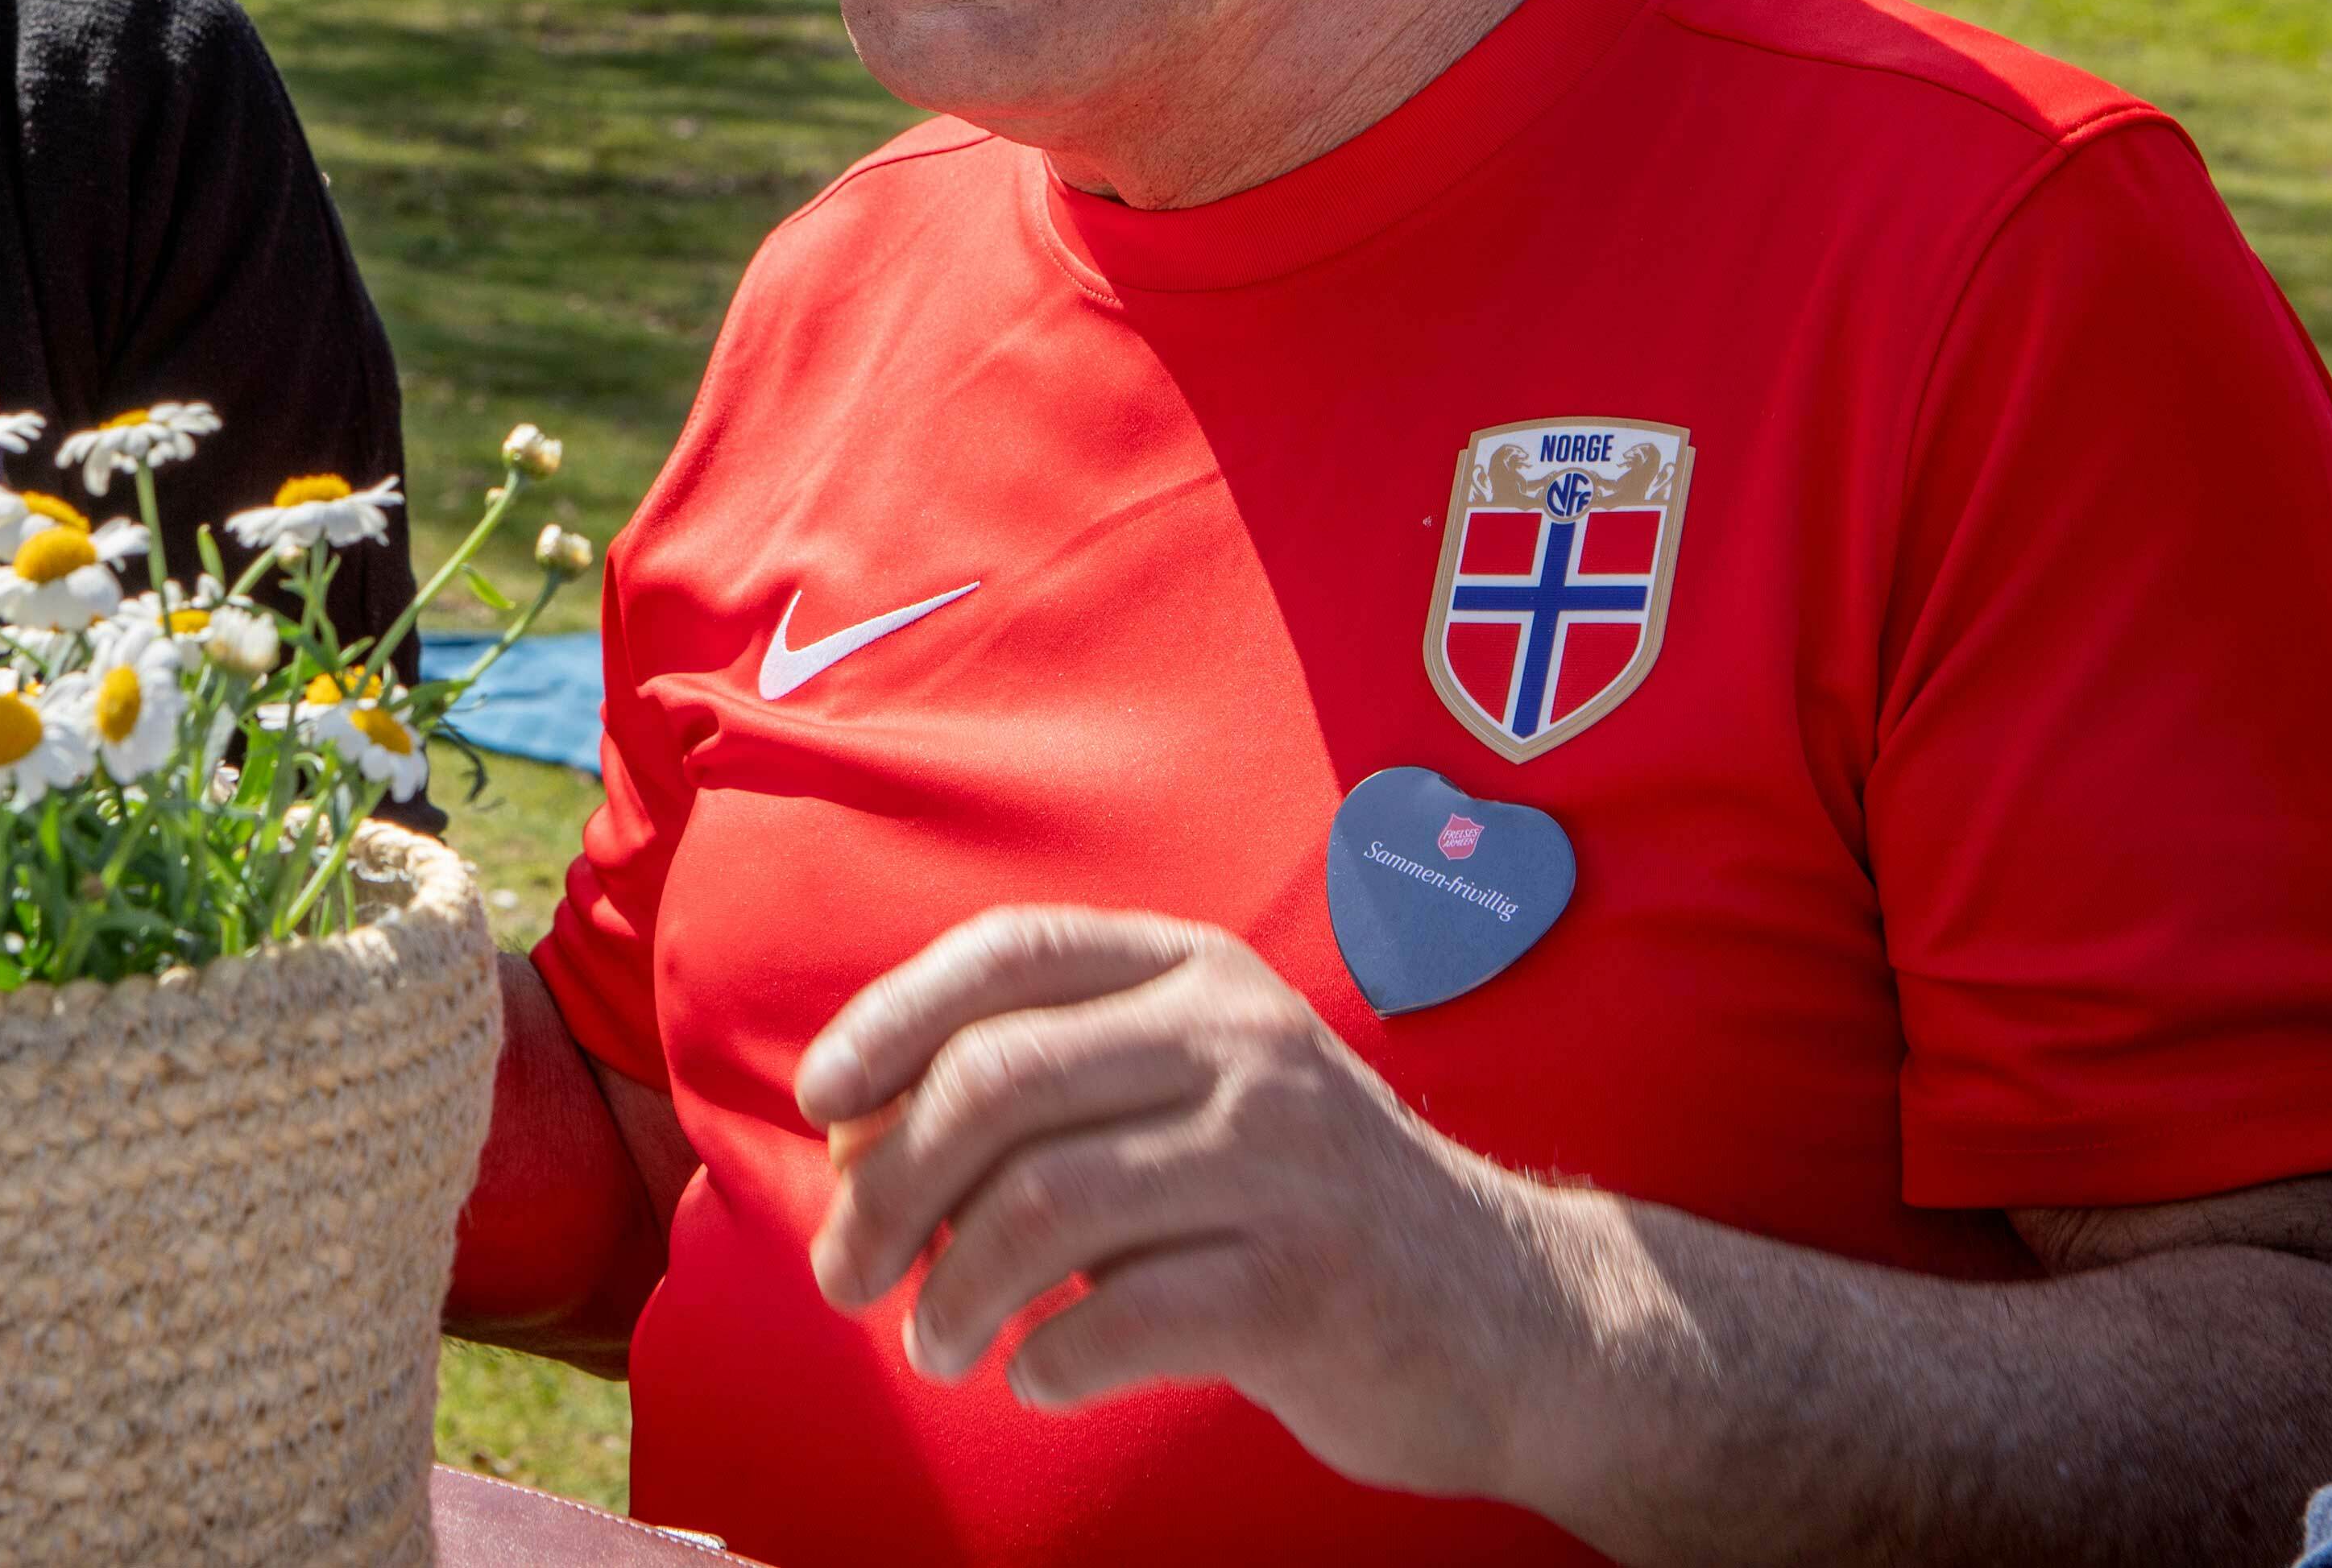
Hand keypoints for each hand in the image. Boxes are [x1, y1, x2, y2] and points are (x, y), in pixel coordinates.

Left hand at [797, 907, 1617, 1506]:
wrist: (1510, 1313)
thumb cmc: (1295, 1202)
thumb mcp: (1194, 1089)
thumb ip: (1054, 1080)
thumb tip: (858, 1131)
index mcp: (1199, 971)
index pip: (1012, 953)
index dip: (891, 1018)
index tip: (822, 1102)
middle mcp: (1241, 1040)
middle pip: (999, 1084)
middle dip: (890, 1184)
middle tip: (847, 1271)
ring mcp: (1282, 1159)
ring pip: (1040, 1206)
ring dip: (951, 1291)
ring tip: (935, 1341)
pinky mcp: (1304, 1286)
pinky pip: (1115, 1318)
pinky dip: (1044, 1360)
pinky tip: (1036, 1377)